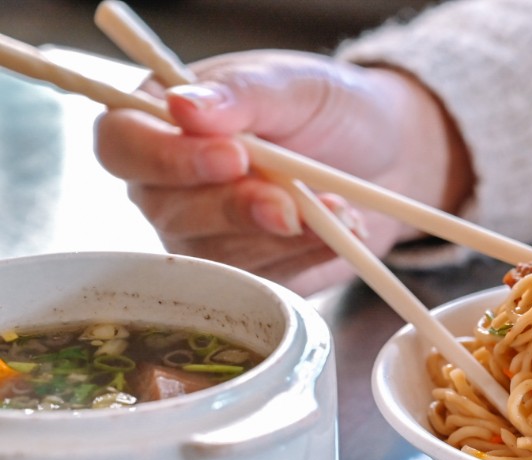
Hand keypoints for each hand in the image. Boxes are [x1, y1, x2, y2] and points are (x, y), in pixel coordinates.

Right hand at [94, 50, 472, 293]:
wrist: (388, 157)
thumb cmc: (329, 110)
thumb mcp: (292, 85)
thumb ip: (241, 95)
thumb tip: (183, 106)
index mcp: (160, 123)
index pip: (123, 145)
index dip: (168, 158)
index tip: (233, 157)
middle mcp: (168, 187)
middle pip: (169, 211)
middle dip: (238, 209)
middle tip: (292, 201)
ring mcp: (206, 238)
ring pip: (221, 255)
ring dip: (286, 235)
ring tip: (339, 207)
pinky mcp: (250, 277)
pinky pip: (266, 282)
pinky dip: (309, 256)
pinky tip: (342, 231)